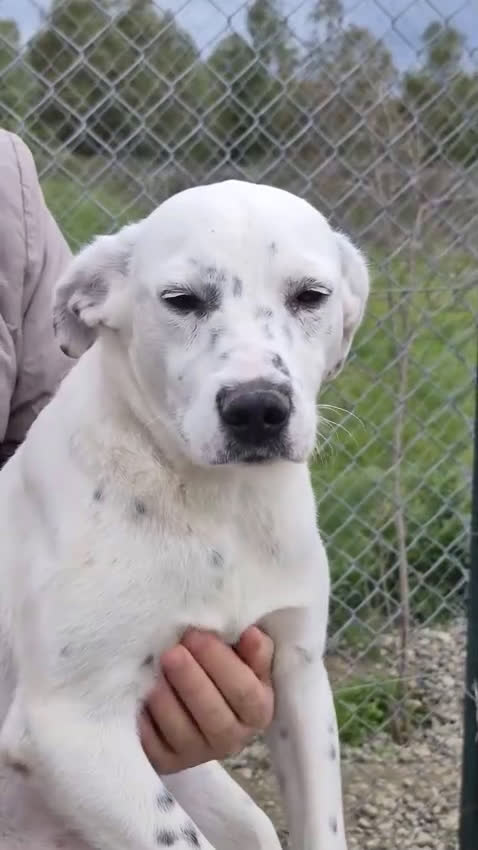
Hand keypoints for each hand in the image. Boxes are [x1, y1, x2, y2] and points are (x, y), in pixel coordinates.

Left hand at [139, 626, 273, 772]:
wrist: (198, 702)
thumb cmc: (225, 671)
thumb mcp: (245, 659)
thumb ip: (252, 648)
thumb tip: (252, 634)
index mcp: (257, 711)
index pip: (244, 691)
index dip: (219, 662)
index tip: (195, 634)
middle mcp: (232, 738)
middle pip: (214, 715)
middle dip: (190, 680)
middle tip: (171, 653)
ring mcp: (198, 753)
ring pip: (182, 733)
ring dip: (166, 701)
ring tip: (154, 672)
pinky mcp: (168, 762)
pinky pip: (154, 748)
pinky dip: (145, 723)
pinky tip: (140, 697)